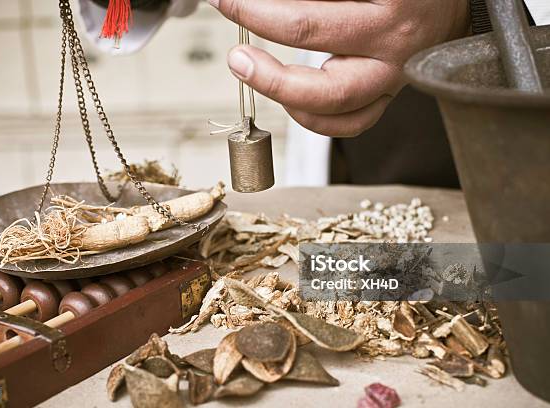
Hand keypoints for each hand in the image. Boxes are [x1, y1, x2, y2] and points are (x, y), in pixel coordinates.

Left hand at [208, 0, 468, 136]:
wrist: (454, 1)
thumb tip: (268, 3)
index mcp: (391, 6)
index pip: (309, 20)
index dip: (258, 11)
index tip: (225, 0)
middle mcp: (394, 47)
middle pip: (321, 69)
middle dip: (266, 61)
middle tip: (235, 45)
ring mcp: (393, 79)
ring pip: (334, 108)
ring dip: (282, 93)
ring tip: (251, 70)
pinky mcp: (388, 97)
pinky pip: (350, 124)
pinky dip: (312, 119)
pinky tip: (288, 99)